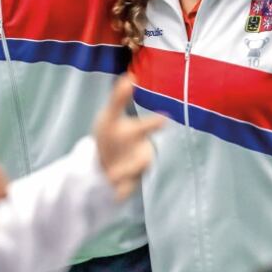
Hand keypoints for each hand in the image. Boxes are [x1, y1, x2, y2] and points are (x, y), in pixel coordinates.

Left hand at [93, 75, 163, 199]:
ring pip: (132, 179)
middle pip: (143, 159)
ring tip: (111, 176)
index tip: (165, 118)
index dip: (154, 124)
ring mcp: (133, 171)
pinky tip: (115, 196)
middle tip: (136, 161)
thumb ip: (119, 97)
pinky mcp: (126, 185)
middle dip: (139, 161)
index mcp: (137, 134)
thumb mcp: (110, 115)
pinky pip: (124, 191)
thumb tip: (130, 75)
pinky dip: (120, 193)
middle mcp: (141, 153)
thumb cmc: (112, 134)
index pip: (144, 128)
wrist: (105, 160)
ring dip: (123, 177)